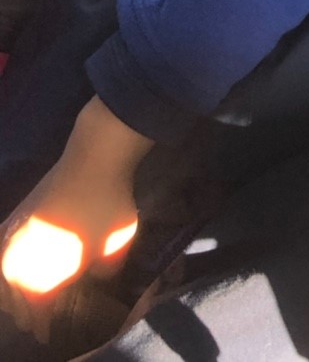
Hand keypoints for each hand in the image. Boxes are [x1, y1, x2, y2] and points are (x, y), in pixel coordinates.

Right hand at [0, 99, 151, 343]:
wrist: (94, 156)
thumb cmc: (106, 206)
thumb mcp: (113, 251)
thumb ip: (100, 276)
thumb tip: (95, 281)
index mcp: (38, 274)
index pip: (37, 311)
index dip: (43, 326)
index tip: (47, 337)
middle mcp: (17, 259)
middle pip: (16, 296)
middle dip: (26, 311)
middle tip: (36, 322)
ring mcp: (13, 234)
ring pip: (7, 275)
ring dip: (14, 290)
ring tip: (24, 300)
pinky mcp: (17, 213)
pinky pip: (6, 251)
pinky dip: (11, 264)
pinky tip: (17, 266)